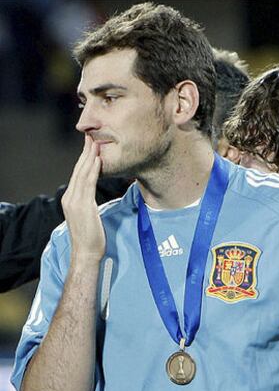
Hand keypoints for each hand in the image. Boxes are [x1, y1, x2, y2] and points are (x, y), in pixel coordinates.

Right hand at [62, 135, 104, 260]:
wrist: (86, 253)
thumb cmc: (90, 239)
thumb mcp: (88, 217)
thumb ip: (88, 206)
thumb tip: (92, 201)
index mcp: (70, 200)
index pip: (77, 176)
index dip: (83, 161)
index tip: (89, 148)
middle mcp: (70, 198)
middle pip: (78, 171)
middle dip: (85, 154)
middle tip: (91, 137)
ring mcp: (75, 202)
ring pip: (82, 174)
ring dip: (89, 157)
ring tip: (94, 143)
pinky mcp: (83, 206)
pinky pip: (88, 184)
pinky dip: (92, 170)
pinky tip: (97, 160)